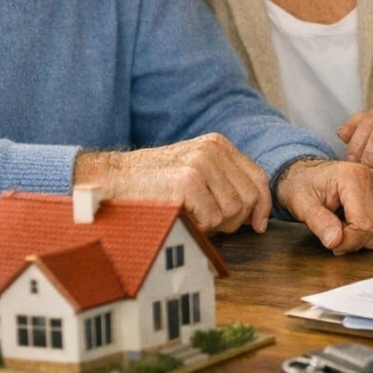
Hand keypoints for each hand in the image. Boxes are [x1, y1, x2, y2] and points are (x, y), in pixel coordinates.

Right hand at [75, 133, 271, 234]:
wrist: (110, 181)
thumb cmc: (153, 184)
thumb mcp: (194, 172)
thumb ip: (224, 183)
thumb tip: (257, 215)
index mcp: (218, 145)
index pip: (258, 178)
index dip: (262, 206)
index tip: (258, 225)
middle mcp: (213, 150)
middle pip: (249, 198)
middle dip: (236, 220)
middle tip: (212, 223)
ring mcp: (201, 164)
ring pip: (233, 211)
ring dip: (214, 224)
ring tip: (191, 215)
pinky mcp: (187, 182)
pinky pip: (212, 219)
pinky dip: (198, 227)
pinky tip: (181, 216)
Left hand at [277, 159, 372, 253]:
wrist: (315, 176)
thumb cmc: (307, 187)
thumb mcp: (302, 203)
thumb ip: (318, 221)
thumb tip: (335, 241)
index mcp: (355, 176)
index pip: (363, 225)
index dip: (347, 243)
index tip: (331, 243)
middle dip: (354, 241)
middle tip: (336, 231)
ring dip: (365, 239)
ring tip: (347, 224)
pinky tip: (362, 224)